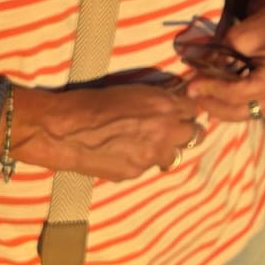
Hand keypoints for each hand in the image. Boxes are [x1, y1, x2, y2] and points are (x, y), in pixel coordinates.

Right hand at [14, 83, 204, 181]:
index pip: (195, 110)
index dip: (188, 110)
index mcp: (166, 107)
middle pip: (194, 135)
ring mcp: (152, 156)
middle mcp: (165, 133)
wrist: (69, 129)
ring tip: (147, 142)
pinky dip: (141, 159)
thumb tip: (173, 103)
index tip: (183, 111)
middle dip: (185, 130)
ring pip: (174, 155)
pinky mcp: (136, 172)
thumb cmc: (97, 102)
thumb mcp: (135, 92)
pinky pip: (147, 166)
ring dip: (166, 148)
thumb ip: (160, 100)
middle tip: (172, 128)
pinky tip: (124, 152)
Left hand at [184, 0, 264, 123]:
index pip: (237, 93)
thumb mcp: (240, 36)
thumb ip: (219, 60)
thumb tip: (198, 79)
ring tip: (201, 98)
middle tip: (191, 94)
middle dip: (213, 103)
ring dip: (222, 108)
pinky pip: (254, 110)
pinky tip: (217, 101)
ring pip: (246, 114)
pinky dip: (235, 107)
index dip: (211, 90)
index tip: (190, 86)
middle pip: (240, 110)